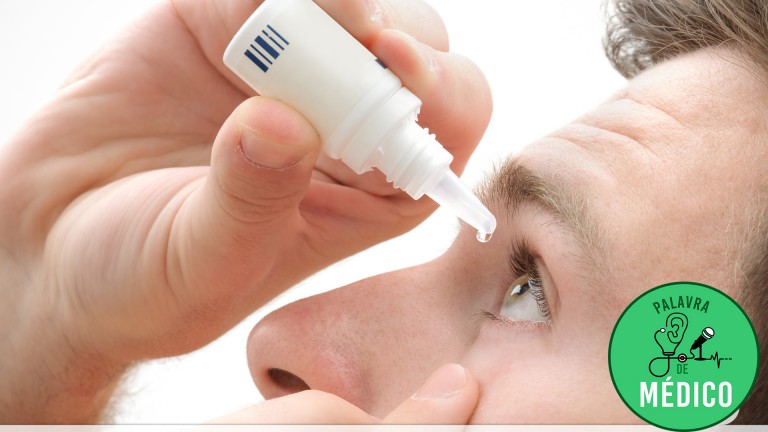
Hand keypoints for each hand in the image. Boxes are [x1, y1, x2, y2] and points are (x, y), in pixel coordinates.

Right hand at [0, 0, 490, 421]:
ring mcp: (286, 70)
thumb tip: (286, 121)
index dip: (439, 88)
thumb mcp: (204, 265)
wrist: (53, 245)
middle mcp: (341, 123)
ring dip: (324, 3)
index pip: (448, 122)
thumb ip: (251, 201)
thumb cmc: (143, 282)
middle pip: (413, 47)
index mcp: (371, 191)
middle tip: (339, 39)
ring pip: (346, 4)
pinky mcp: (221, 25)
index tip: (396, 65)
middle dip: (385, 37)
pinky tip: (227, 15)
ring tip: (261, 26)